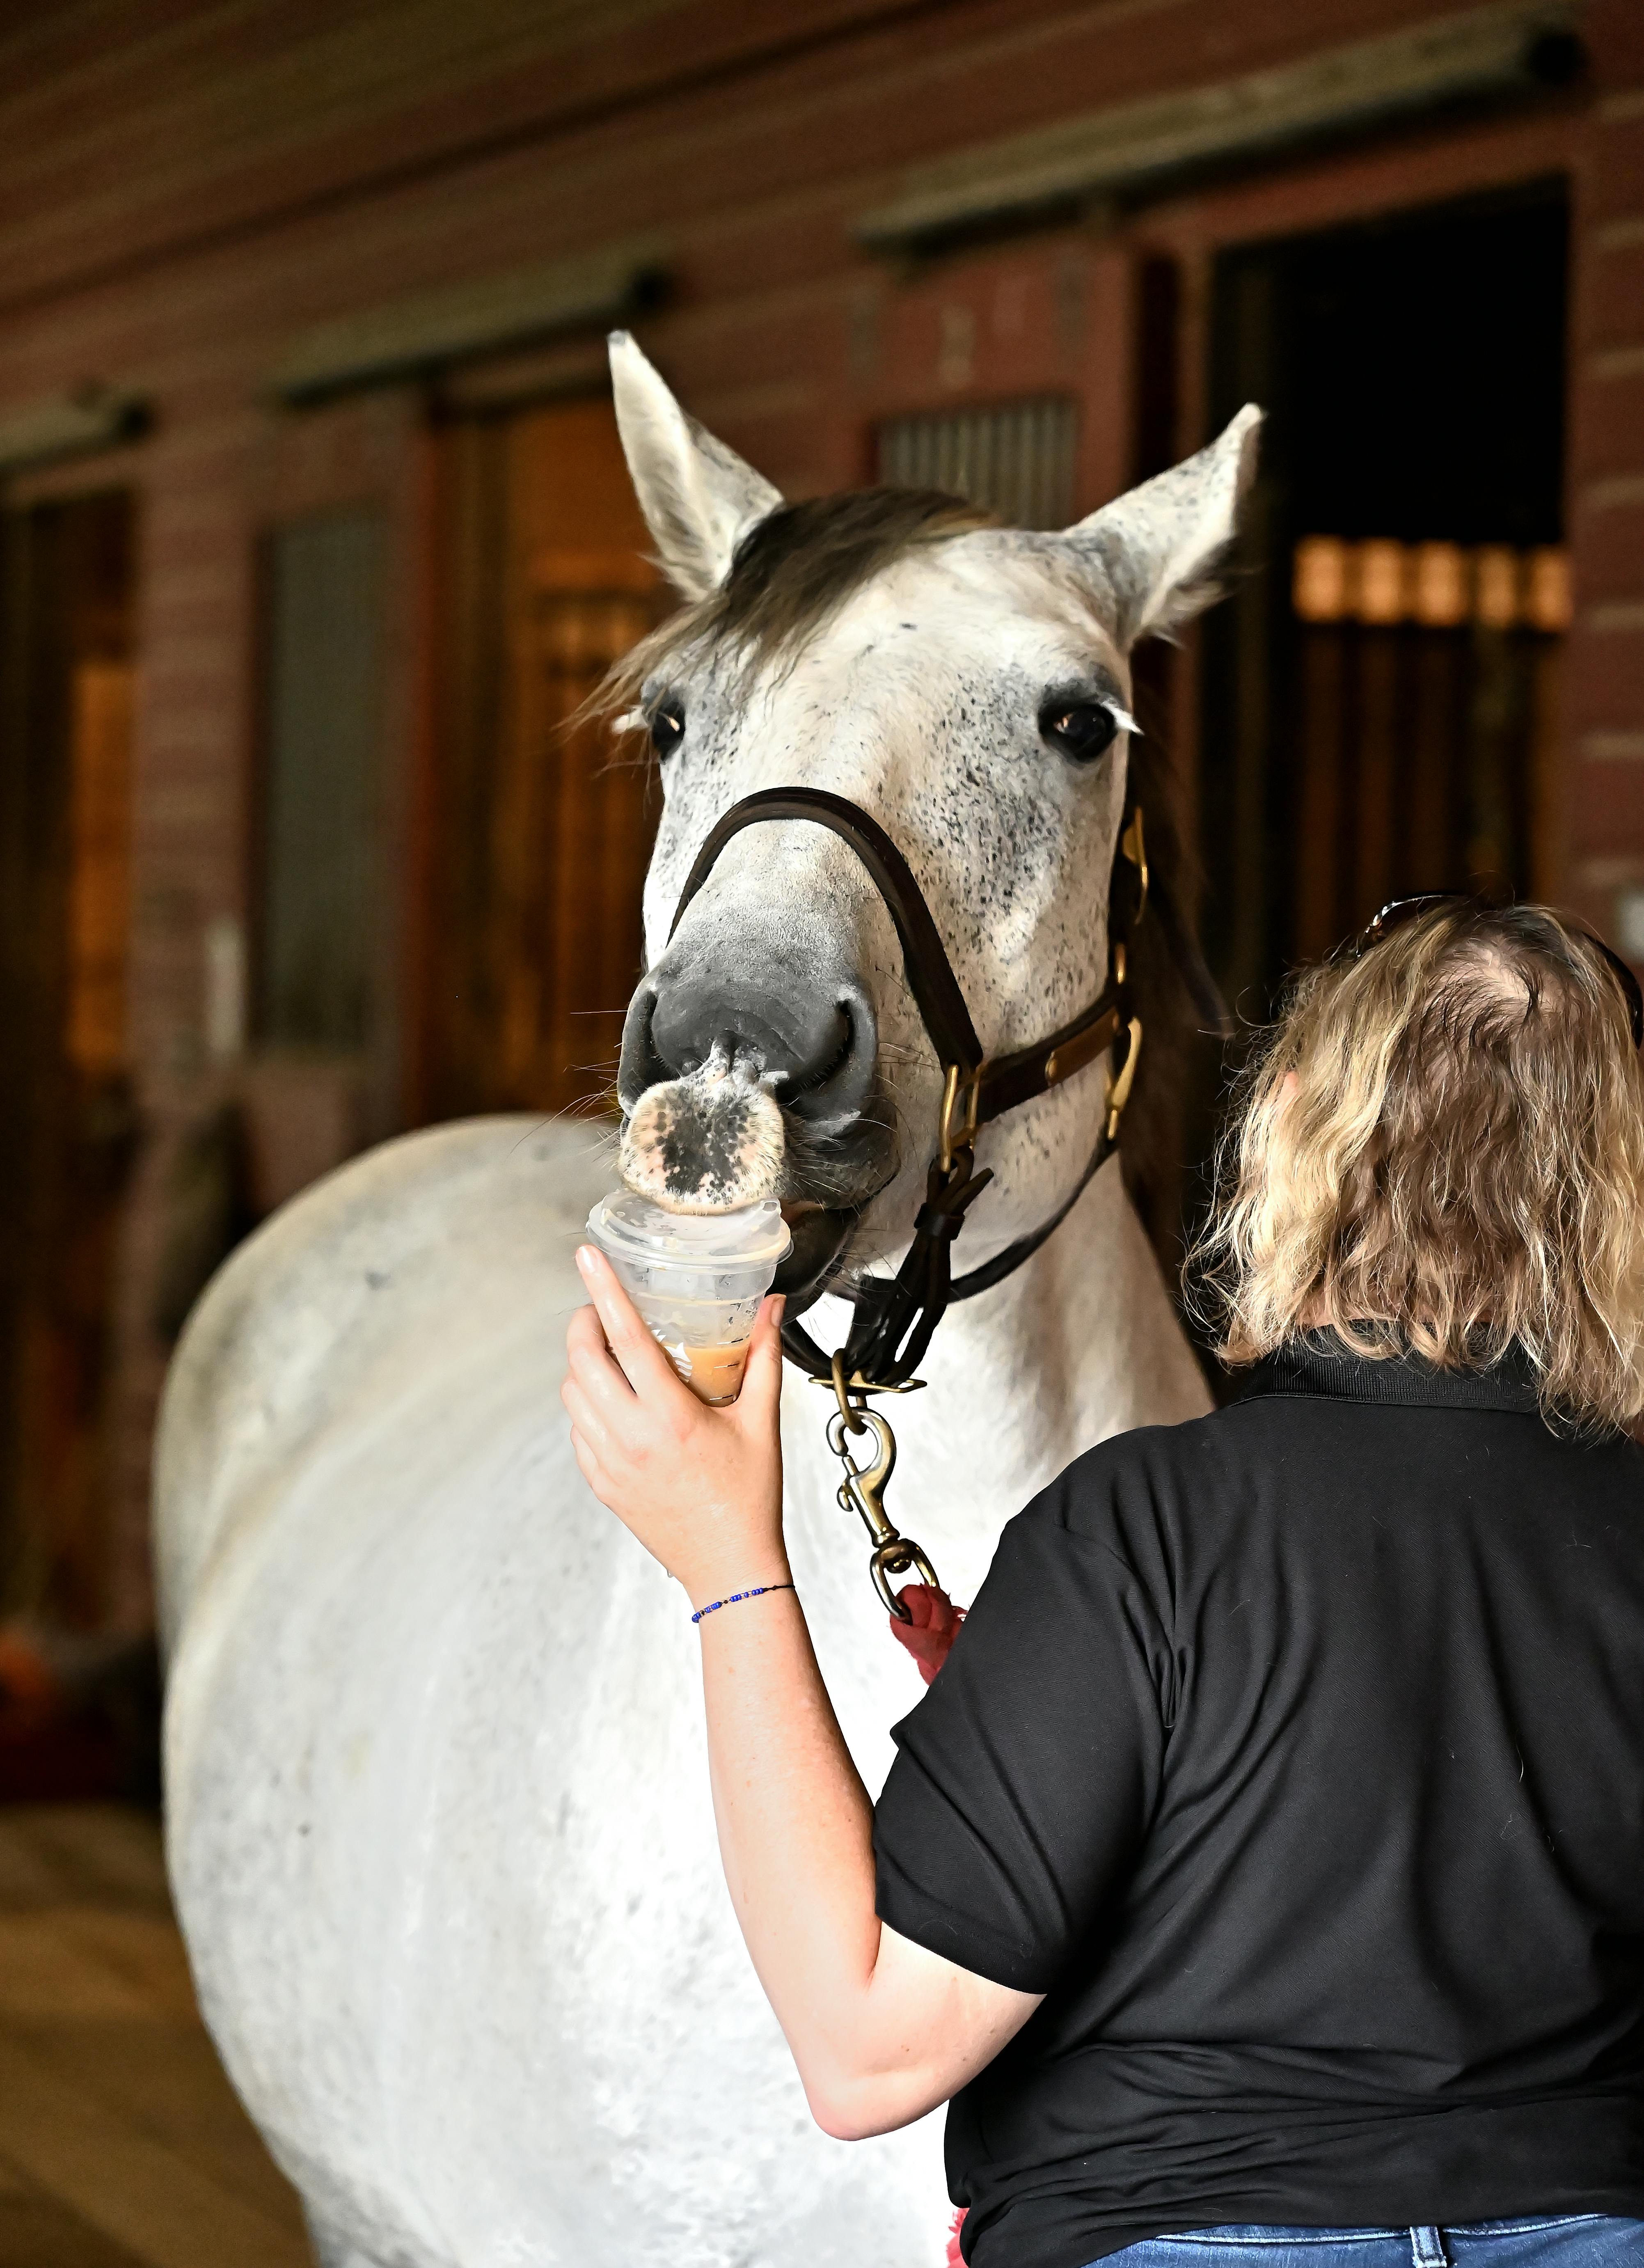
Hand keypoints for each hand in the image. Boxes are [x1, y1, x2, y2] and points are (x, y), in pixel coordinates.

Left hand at [562, 1245, 786, 1608]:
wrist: (729, 1567)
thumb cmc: (749, 1497)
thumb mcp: (761, 1422)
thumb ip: (762, 1357)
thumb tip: (769, 1307)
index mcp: (671, 1418)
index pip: (626, 1338)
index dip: (603, 1290)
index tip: (586, 1256)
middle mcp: (630, 1438)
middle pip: (582, 1360)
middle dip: (583, 1323)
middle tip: (600, 1311)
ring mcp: (609, 1463)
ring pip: (572, 1394)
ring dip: (583, 1365)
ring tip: (613, 1357)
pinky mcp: (600, 1483)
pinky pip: (577, 1430)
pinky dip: (588, 1406)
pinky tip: (617, 1404)